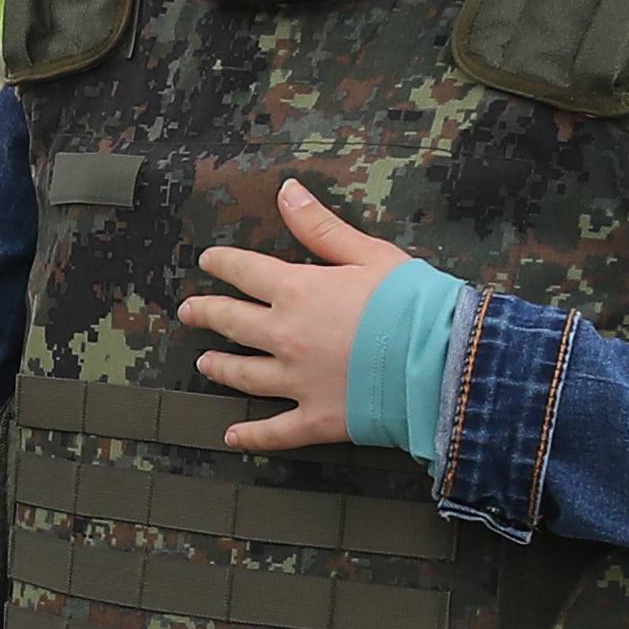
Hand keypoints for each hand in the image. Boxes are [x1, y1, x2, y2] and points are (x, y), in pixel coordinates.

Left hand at [176, 180, 409, 453]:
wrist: (439, 361)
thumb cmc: (411, 302)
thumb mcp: (368, 252)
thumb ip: (321, 227)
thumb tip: (287, 191)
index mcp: (297, 292)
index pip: (246, 272)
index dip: (223, 263)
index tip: (208, 261)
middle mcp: (286, 336)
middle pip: (233, 322)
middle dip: (207, 314)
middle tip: (189, 311)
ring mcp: (297, 381)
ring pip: (245, 375)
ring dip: (221, 368)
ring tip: (205, 364)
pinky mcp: (316, 418)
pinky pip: (275, 431)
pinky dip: (252, 436)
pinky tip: (233, 437)